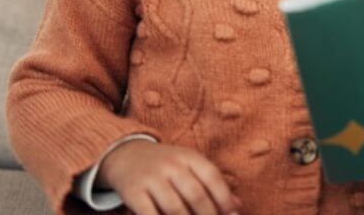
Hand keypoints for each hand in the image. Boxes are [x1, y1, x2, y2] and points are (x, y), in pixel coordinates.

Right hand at [98, 140, 241, 214]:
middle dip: (208, 214)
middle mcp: (171, 164)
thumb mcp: (189, 166)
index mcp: (188, 156)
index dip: (224, 198)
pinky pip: (149, 214)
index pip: (212, 176)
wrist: (125, 155)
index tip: (232, 214)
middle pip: (195, 194)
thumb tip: (237, 206)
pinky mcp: (133, 192)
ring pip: (174, 208)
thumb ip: (212, 184)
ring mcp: (151, 178)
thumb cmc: (166, 166)